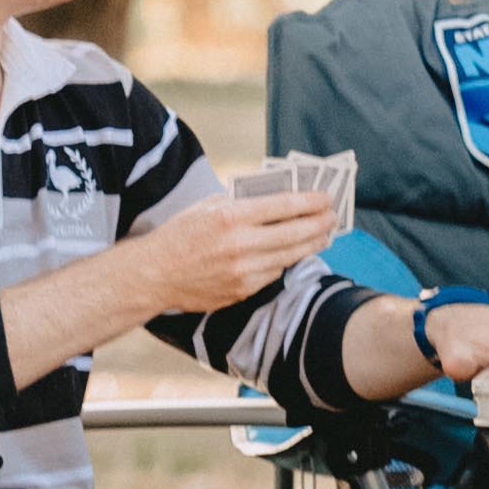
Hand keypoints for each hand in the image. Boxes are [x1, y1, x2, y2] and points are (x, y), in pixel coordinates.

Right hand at [123, 189, 343, 312]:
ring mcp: (243, 271)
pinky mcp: (242, 291)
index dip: (310, 201)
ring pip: (290, 256)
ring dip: (311, 244)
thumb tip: (278, 198)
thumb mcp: (208, 206)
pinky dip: (287, 261)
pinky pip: (274, 273)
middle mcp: (240, 244)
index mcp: (231, 216)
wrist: (155, 275)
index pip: (283, 205)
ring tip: (323, 235)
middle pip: (295, 233)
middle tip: (333, 217)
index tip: (326, 197)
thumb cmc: (180, 234)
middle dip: (320, 223)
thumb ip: (242, 202)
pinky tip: (296, 252)